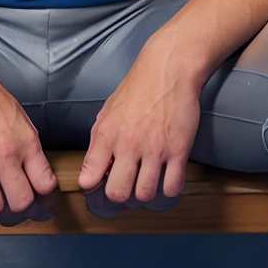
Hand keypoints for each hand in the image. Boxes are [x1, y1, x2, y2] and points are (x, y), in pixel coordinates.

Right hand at [0, 43, 56, 216]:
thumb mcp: (20, 119)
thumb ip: (29, 147)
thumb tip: (37, 173)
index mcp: (27, 143)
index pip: (45, 185)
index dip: (44, 203)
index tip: (39, 208)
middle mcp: (6, 153)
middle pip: (20, 203)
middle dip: (17, 214)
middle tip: (10, 213)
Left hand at [77, 40, 203, 204]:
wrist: (168, 69)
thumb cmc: (137, 89)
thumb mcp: (107, 112)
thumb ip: (99, 142)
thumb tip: (92, 171)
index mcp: (106, 135)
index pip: (88, 179)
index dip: (92, 189)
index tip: (99, 187)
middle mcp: (128, 145)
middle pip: (117, 194)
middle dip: (120, 197)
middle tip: (126, 189)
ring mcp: (155, 149)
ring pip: (146, 195)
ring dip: (146, 194)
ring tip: (147, 183)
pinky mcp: (179, 150)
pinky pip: (172, 187)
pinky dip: (169, 190)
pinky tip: (167, 178)